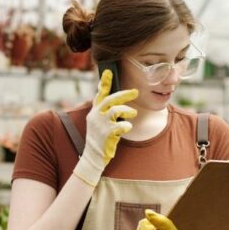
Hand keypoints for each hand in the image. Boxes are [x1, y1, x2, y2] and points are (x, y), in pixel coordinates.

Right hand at [72, 69, 138, 186]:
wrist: (93, 158)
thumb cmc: (100, 140)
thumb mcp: (100, 124)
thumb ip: (107, 113)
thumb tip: (120, 103)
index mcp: (94, 112)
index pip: (99, 94)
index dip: (104, 82)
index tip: (109, 71)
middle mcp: (95, 116)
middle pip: (110, 99)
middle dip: (124, 94)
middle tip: (135, 92)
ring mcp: (99, 124)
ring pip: (115, 110)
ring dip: (127, 110)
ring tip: (133, 113)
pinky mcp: (105, 133)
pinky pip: (120, 125)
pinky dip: (126, 126)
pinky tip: (128, 128)